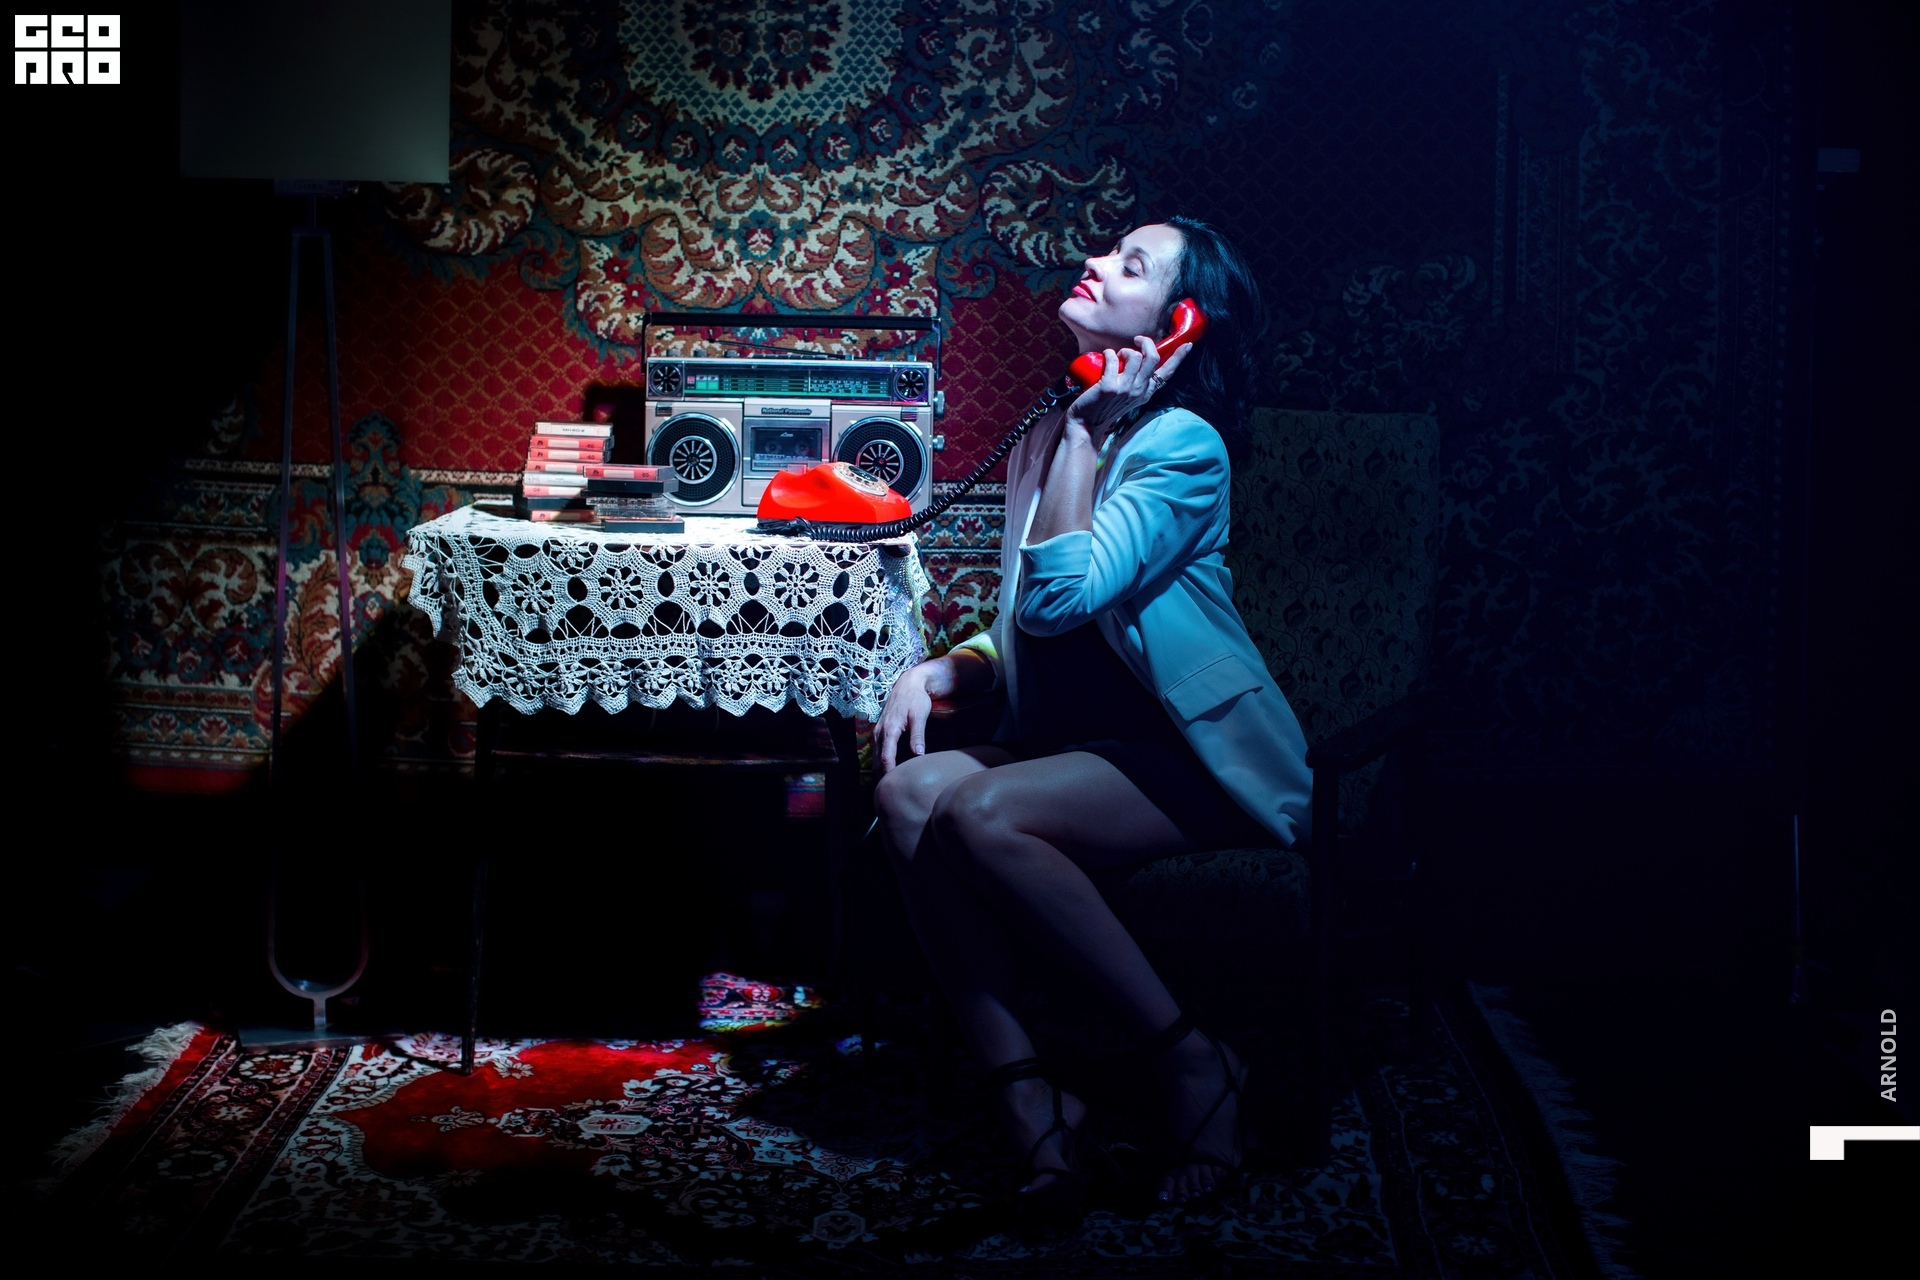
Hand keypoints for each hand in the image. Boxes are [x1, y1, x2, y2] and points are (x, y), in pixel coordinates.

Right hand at [875, 660, 937, 777]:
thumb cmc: (916, 698)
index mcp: (889, 730)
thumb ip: (918, 735)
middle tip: (890, 794)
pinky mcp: (880, 731)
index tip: (895, 788)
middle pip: (877, 761)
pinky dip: (881, 763)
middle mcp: (879, 732)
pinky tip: (888, 772)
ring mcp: (878, 732)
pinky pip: (877, 751)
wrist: (908, 683)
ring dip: (880, 771)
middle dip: (882, 777)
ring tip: (888, 788)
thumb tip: (918, 755)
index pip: (886, 758)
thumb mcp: (919, 715)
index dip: (889, 774)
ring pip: (875, 757)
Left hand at [1065, 334, 1193, 447]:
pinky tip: (1104, 356)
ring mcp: (1125, 389)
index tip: (1187, 344)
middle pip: (1153, 357)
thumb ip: (1137, 382)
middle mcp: (1139, 390)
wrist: (1088, 423)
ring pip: (1134, 356)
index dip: (1178, 357)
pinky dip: (1108, 353)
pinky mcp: (1109, 386)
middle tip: (1136, 340)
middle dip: (1146, 342)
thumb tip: (1139, 358)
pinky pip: (1113, 359)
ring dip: (1124, 349)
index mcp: (1147, 392)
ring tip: (1117, 355)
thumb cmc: (1106, 407)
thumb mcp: (1129, 397)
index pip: (1167, 372)